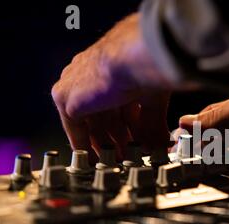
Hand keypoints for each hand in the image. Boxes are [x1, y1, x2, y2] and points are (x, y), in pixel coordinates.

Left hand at [51, 13, 170, 159]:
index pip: (114, 102)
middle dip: (116, 138)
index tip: (134, 141)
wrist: (133, 58)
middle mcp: (88, 74)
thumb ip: (153, 122)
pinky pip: (74, 129)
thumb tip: (161, 142)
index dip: (126, 124)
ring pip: (90, 123)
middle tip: (126, 154)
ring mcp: (74, 85)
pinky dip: (85, 147)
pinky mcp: (67, 100)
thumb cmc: (146, 67)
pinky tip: (95, 161)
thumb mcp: (153, 99)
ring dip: (104, 145)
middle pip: (101, 115)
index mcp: (109, 66)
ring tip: (117, 161)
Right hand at [180, 66, 228, 172]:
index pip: (215, 119)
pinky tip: (219, 180)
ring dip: (215, 164)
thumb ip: (217, 116)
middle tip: (182, 157)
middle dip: (203, 148)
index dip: (197, 127)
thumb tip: (187, 122)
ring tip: (194, 169)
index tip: (179, 137)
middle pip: (222, 141)